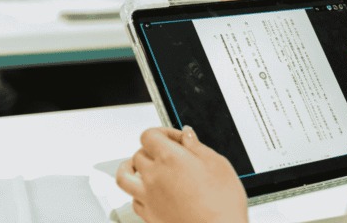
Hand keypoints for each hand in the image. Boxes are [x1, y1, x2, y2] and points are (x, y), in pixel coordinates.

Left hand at [117, 127, 248, 222]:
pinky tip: (148, 191)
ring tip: (139, 166)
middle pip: (138, 153)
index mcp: (170, 158)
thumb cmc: (222, 203)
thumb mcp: (218, 165)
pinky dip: (137, 192)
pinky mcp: (149, 215)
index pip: (150, 135)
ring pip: (124, 176)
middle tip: (169, 152)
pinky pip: (133, 199)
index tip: (177, 138)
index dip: (163, 132)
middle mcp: (154, 176)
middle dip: (153, 149)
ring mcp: (148, 197)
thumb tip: (188, 136)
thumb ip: (198, 147)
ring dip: (130, 167)